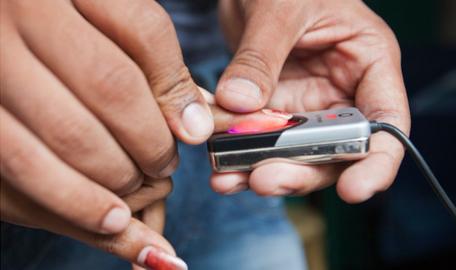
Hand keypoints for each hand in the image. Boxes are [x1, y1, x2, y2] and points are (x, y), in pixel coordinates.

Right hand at [1, 0, 213, 266]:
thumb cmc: (54, 25)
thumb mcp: (100, 21)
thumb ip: (149, 61)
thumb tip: (194, 124)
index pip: (143, 31)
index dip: (175, 89)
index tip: (193, 131)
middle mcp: (20, 16)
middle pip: (111, 86)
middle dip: (150, 139)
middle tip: (164, 164)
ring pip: (68, 134)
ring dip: (119, 175)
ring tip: (139, 189)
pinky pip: (21, 168)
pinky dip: (73, 201)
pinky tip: (110, 218)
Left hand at [212, 0, 409, 202]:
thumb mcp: (280, 8)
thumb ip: (260, 56)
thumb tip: (238, 104)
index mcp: (368, 64)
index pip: (387, 122)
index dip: (377, 162)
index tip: (354, 190)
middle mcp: (341, 94)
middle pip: (336, 151)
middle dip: (303, 172)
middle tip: (265, 180)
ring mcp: (306, 107)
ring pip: (295, 156)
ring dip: (265, 172)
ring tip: (231, 180)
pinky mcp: (274, 112)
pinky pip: (261, 144)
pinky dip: (241, 159)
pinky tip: (221, 170)